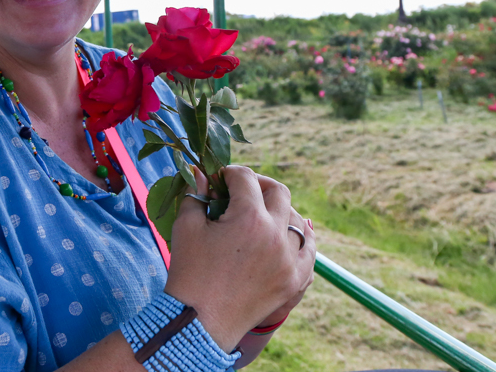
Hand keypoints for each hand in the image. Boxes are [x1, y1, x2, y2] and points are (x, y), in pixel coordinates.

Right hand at [163, 166, 314, 351]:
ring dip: (280, 210)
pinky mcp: (295, 281)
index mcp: (249, 218)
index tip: (219, 179)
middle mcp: (276, 235)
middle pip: (278, 192)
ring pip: (297, 220)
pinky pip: (310, 252)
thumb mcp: (186, 226)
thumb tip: (200, 173)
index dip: (229, 173)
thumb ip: (194, 194)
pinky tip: (293, 232)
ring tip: (262, 212)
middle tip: (241, 190)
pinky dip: (302, 239)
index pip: (245, 178)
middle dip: (258, 184)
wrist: (199, 322)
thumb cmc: (189, 272)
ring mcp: (290, 260)